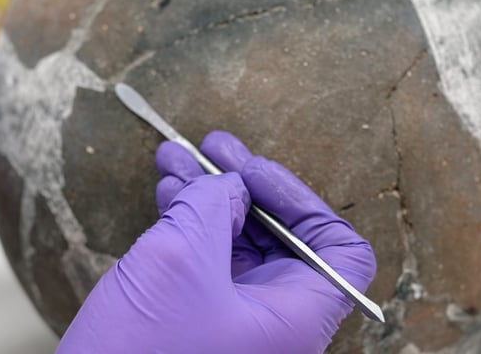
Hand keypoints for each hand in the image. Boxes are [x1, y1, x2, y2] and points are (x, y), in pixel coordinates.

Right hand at [58, 131, 375, 353]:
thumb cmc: (142, 353)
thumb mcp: (181, 258)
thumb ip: (213, 206)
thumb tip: (229, 185)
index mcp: (294, 318)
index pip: (339, 249)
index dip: (302, 200)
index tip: (252, 172)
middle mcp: (273, 321)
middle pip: (279, 237)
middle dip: (241, 185)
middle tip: (210, 147)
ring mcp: (233, 322)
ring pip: (235, 243)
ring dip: (206, 195)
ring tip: (174, 158)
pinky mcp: (198, 320)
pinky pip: (206, 260)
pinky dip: (187, 221)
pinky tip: (166, 192)